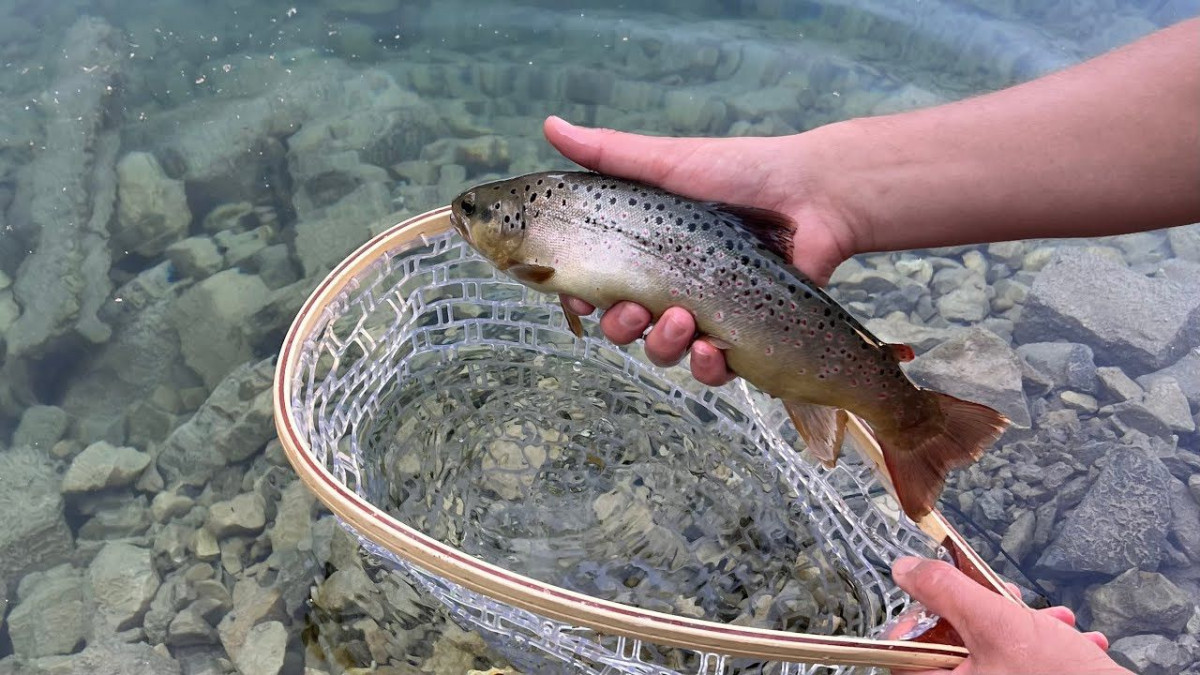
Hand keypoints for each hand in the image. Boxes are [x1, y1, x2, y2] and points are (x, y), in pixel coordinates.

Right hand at [544, 115, 858, 384]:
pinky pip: (712, 370)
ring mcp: (704, 314)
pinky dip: (705, 366)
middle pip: (623, 326)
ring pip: (662, 351)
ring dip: (662, 343)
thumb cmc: (741, 172)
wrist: (814, 195)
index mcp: (645, 251)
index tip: (577, 297)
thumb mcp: (668, 161)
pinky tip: (711, 348)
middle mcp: (669, 286)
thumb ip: (607, 153)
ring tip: (683, 318)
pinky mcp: (742, 337)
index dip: (579, 298)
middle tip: (635, 308)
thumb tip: (550, 124)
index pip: (595, 286)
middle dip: (620, 326)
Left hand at [888, 557, 1130, 674]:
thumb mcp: (996, 622)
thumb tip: (906, 570)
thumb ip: (947, 591)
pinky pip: (1023, 664)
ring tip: (1055, 621)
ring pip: (994, 649)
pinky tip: (1072, 639)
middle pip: (954, 644)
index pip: (905, 649)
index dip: (922, 614)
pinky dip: (1046, 646)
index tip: (944, 592)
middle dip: (988, 611)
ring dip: (1026, 625)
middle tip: (1009, 599)